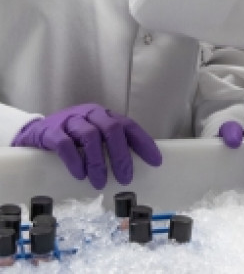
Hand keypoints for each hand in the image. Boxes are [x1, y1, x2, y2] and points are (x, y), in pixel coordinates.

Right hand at [11, 103, 161, 189]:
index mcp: (105, 116)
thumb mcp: (93, 138)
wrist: (34, 132)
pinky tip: (79, 175)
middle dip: (121, 155)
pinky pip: (65, 144)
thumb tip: (133, 168)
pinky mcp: (51, 131)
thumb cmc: (70, 138)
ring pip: (90, 136)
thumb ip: (110, 146)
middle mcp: (91, 114)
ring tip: (100, 182)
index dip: (144, 143)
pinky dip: (74, 160)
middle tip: (125, 178)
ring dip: (98, 161)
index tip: (155, 162)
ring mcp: (70, 120)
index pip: (129, 126)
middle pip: (112, 129)